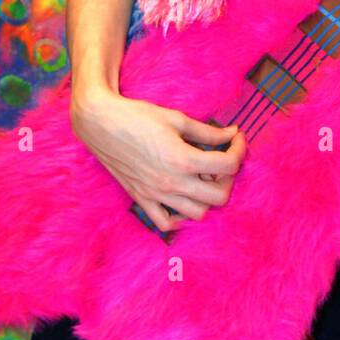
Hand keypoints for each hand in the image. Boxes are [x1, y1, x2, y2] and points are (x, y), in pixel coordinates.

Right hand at [70, 87, 245, 233]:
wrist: (100, 123)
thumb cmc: (138, 116)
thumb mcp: (177, 119)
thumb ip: (208, 131)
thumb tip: (232, 133)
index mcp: (183, 160)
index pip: (228, 166)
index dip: (239, 150)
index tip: (236, 139)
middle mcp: (171, 183)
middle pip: (219, 197)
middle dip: (229, 178)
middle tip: (223, 161)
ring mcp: (155, 195)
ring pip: (197, 214)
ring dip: (207, 198)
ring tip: (204, 178)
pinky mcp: (141, 199)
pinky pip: (165, 223)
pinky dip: (179, 218)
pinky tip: (183, 198)